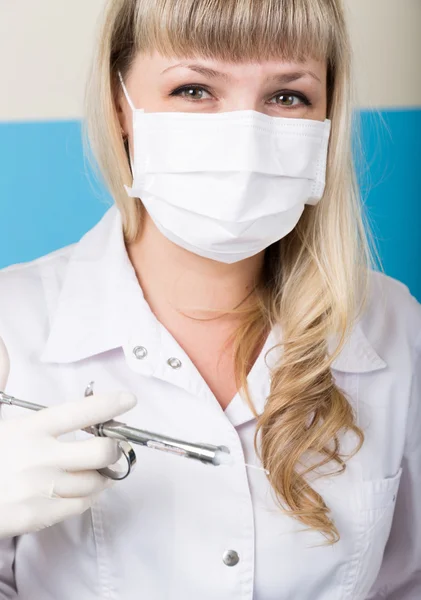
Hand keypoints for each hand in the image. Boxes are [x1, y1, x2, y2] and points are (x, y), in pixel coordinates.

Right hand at [0, 334, 136, 537]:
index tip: (128, 400)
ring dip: (101, 476)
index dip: (108, 405)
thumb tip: (5, 345)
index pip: (78, 412)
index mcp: (30, 429)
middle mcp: (39, 457)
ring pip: (94, 482)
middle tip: (113, 446)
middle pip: (101, 452)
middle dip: (114, 449)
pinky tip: (81, 490)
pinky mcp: (38, 516)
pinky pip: (80, 506)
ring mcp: (40, 488)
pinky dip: (87, 498)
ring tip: (96, 470)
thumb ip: (0, 380)